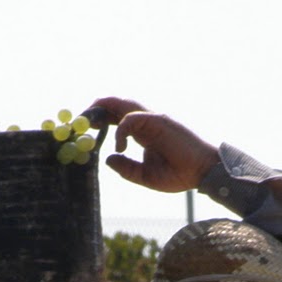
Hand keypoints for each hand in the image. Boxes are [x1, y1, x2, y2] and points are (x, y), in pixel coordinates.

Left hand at [87, 96, 219, 193]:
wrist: (202, 173)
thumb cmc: (179, 175)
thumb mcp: (146, 176)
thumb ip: (127, 168)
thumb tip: (107, 159)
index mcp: (145, 134)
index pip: (118, 119)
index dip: (101, 119)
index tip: (84, 127)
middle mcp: (147, 123)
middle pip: (118, 106)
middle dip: (98, 108)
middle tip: (79, 117)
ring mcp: (153, 120)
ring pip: (124, 105)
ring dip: (104, 106)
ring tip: (88, 116)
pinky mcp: (159, 120)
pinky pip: (131, 119)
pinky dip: (120, 130)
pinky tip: (118, 146)